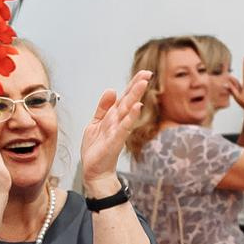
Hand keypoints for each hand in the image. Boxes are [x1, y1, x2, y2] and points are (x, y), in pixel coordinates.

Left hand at [79, 70, 150, 191]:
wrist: (94, 171)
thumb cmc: (97, 149)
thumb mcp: (96, 123)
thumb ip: (103, 107)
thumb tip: (111, 90)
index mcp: (113, 116)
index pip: (125, 97)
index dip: (133, 84)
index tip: (144, 73)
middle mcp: (118, 121)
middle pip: (129, 100)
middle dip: (137, 87)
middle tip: (148, 73)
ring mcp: (118, 130)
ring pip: (127, 110)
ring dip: (135, 96)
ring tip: (143, 84)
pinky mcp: (115, 140)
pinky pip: (123, 127)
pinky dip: (130, 117)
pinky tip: (136, 107)